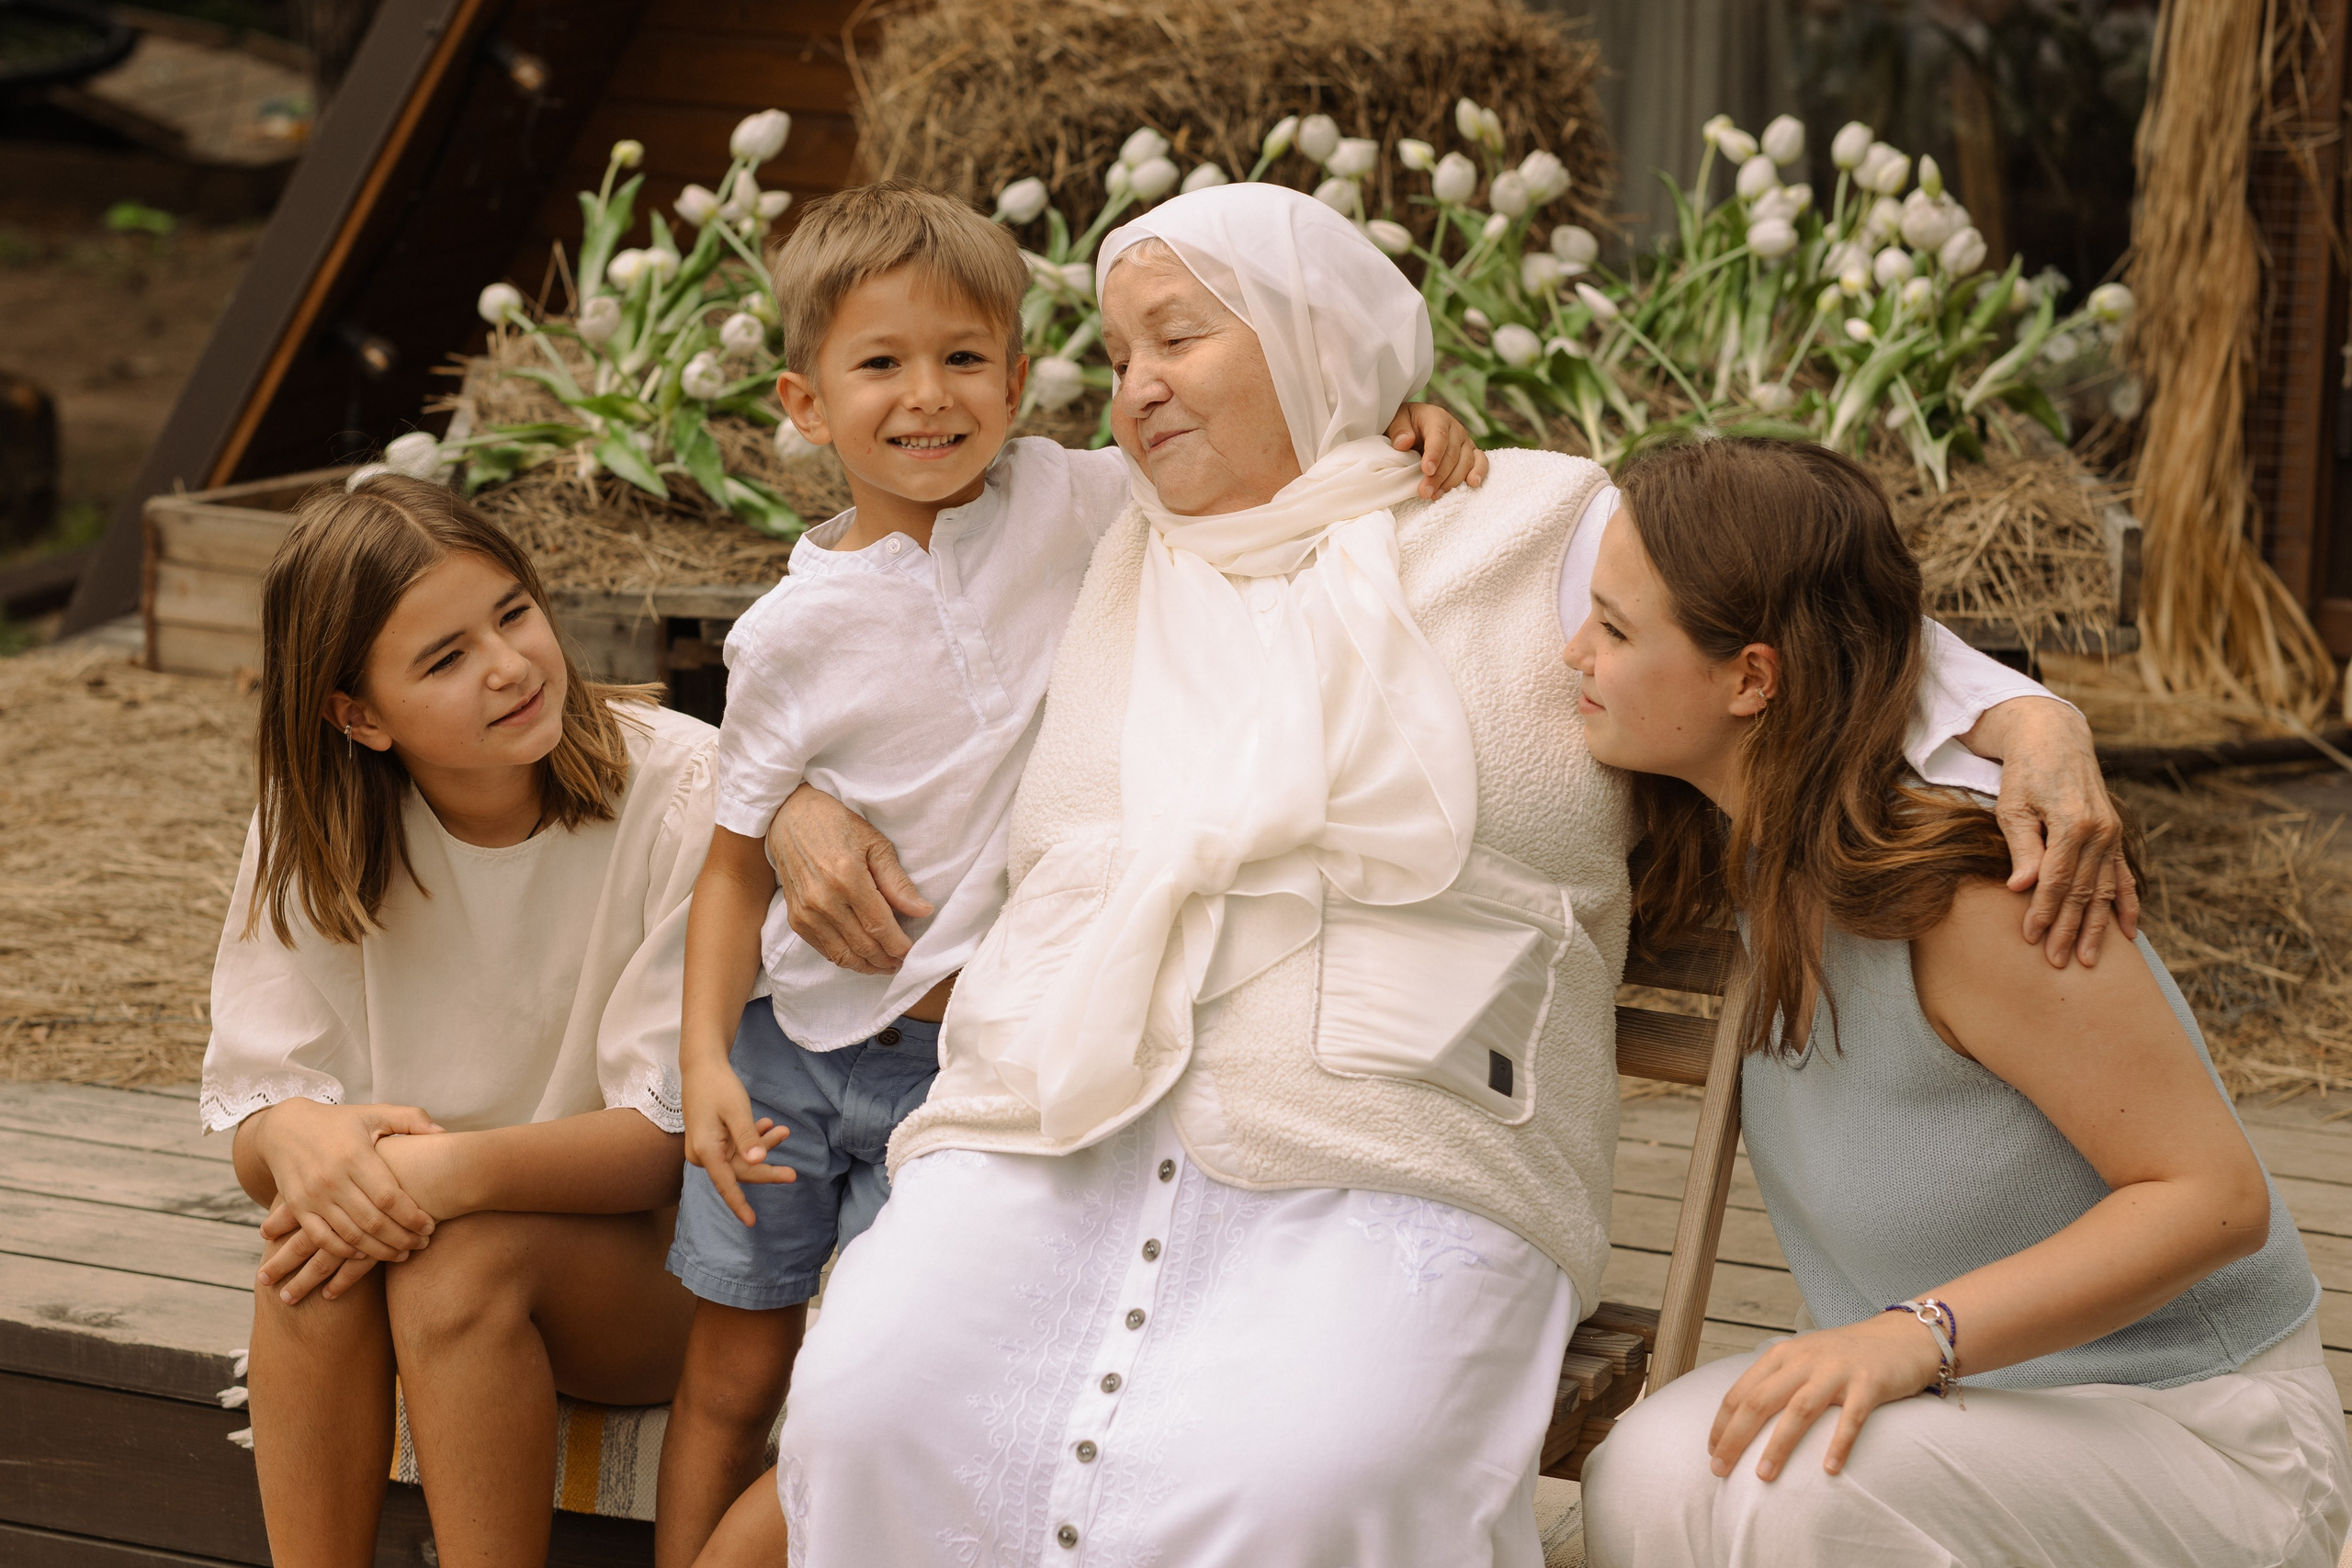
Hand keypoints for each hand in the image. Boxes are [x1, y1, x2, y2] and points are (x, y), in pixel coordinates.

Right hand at [248, 1099, 442, 1285]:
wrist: (285, 1127)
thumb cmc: (340, 1122)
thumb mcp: (374, 1114)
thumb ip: (411, 1120)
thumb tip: (444, 1134)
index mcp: (355, 1156)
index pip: (389, 1197)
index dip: (412, 1217)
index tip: (431, 1227)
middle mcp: (332, 1179)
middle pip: (373, 1222)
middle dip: (402, 1238)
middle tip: (421, 1244)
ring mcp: (312, 1196)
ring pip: (351, 1235)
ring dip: (379, 1250)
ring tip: (402, 1254)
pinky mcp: (297, 1208)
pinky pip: (323, 1238)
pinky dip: (345, 1251)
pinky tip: (365, 1253)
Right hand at [681, 1052, 792, 1226]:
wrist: (702, 1066)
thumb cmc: (718, 1086)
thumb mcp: (737, 1110)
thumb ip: (748, 1137)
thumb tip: (758, 1162)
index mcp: (705, 1150)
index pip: (726, 1183)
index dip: (739, 1203)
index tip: (752, 1221)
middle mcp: (702, 1153)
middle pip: (739, 1170)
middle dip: (765, 1167)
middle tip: (793, 1173)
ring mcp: (707, 1147)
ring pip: (741, 1157)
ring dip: (763, 1146)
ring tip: (783, 1131)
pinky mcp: (713, 1139)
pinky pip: (737, 1146)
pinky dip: (754, 1137)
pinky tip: (768, 1124)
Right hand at [766, 783, 931, 973]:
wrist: (789, 817)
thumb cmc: (836, 825)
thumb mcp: (875, 844)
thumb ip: (898, 882)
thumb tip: (923, 911)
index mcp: (847, 878)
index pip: (880, 926)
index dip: (899, 946)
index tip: (913, 952)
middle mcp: (823, 900)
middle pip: (863, 945)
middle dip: (887, 960)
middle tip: (903, 961)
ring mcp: (806, 912)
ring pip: (843, 955)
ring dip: (867, 965)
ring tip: (885, 965)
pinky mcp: (796, 918)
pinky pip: (824, 950)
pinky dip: (845, 958)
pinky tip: (861, 956)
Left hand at [1386, 402, 1488, 499]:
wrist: (1415, 425)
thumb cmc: (1405, 425)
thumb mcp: (1396, 421)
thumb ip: (1399, 430)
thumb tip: (1403, 443)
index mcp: (1437, 418)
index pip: (1439, 436)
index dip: (1434, 454)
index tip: (1427, 470)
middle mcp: (1455, 429)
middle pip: (1452, 454)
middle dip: (1439, 476)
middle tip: (1425, 492)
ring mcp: (1465, 441)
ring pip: (1466, 462)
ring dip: (1452, 481)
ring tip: (1436, 495)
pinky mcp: (1471, 452)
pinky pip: (1480, 461)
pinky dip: (1479, 472)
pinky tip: (1473, 484)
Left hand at [1708, 1315, 1944, 1480]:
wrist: (1900, 1337)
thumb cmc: (1844, 1356)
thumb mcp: (1802, 1359)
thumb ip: (1776, 1382)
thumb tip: (1742, 1420)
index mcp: (1782, 1355)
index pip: (1741, 1392)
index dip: (1722, 1423)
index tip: (1711, 1452)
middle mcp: (1804, 1360)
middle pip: (1760, 1401)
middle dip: (1735, 1437)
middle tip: (1719, 1469)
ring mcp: (1836, 1371)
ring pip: (1799, 1410)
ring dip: (1779, 1444)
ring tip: (1763, 1476)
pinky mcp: (1869, 1383)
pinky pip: (1851, 1417)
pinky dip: (1838, 1443)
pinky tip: (1829, 1470)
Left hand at [1979, 697, 2138, 965]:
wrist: (2055, 739)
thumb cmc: (2025, 773)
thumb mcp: (2013, 805)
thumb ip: (2022, 847)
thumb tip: (2021, 888)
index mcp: (2073, 822)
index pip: (2057, 880)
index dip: (2044, 911)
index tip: (2032, 938)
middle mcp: (2100, 831)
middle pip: (2084, 891)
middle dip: (2070, 928)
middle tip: (2059, 962)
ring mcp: (2112, 834)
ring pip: (2105, 890)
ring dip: (2098, 926)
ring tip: (2090, 959)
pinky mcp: (2114, 836)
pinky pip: (2123, 876)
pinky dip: (2127, 904)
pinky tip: (2130, 932)